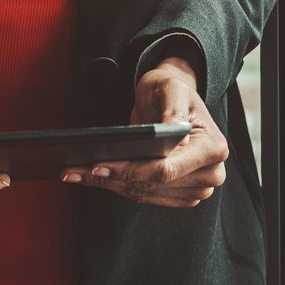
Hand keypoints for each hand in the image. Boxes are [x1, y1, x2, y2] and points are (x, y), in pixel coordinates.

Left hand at [59, 57, 228, 206]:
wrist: (171, 100)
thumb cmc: (171, 90)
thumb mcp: (172, 89)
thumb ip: (174, 110)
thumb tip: (174, 132)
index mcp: (213, 149)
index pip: (166, 169)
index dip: (131, 170)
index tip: (98, 165)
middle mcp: (210, 174)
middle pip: (151, 185)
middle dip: (110, 177)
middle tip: (71, 170)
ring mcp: (195, 189)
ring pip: (143, 193)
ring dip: (106, 185)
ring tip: (72, 174)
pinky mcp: (177, 195)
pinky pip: (142, 194)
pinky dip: (114, 185)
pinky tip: (88, 177)